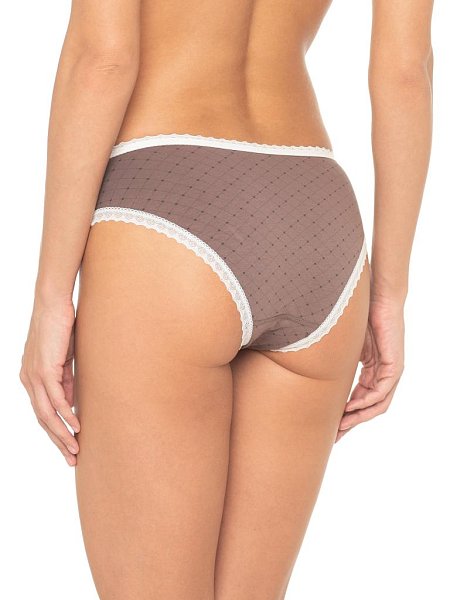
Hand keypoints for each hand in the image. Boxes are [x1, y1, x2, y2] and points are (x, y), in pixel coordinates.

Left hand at [20, 296, 80, 465]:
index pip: (42, 412)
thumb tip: (70, 402)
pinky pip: (55, 400)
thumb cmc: (60, 327)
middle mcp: (28, 381)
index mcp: (31, 378)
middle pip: (42, 420)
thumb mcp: (64, 359)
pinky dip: (66, 416)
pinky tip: (77, 426)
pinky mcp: (44, 370)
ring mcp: (34, 377)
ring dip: (62, 435)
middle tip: (72, 459)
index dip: (55, 431)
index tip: (69, 446)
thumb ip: (65, 380)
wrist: (52, 303)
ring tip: (75, 450)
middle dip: (58, 441)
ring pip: (47, 415)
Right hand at [335, 295, 404, 441]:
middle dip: (351, 423)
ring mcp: (391, 371)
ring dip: (358, 416)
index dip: (346, 414)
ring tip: (341, 426)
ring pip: (377, 404)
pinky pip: (381, 391)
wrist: (377, 297)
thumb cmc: (359, 315)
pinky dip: (366, 401)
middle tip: (335, 436)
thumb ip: (336, 362)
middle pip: (369, 407)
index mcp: (372, 370)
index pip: (360, 399)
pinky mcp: (394, 365)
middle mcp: (384, 374)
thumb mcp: (344, 345)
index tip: (331, 426)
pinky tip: (351, 407)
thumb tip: (311, 368)